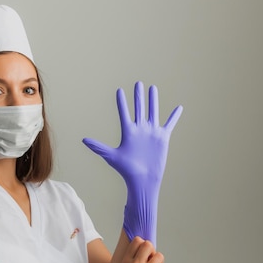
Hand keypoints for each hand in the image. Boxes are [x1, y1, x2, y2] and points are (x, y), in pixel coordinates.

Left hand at [83, 81, 181, 244]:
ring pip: (153, 112)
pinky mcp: (162, 137)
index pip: (124, 112)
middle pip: (139, 108)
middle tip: (138, 83)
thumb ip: (98, 146)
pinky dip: (174, 116)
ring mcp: (152, 132)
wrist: (143, 179)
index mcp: (128, 131)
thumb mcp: (111, 156)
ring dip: (153, 100)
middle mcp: (140, 129)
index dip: (122, 102)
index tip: (119, 91)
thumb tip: (83, 140)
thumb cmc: (126, 170)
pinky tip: (178, 108)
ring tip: (152, 88)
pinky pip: (170, 124)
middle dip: (138, 96)